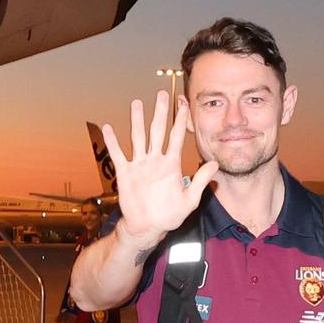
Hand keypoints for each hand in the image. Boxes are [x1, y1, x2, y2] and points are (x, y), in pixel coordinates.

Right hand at [100, 91, 217, 247]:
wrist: (147, 228)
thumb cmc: (169, 216)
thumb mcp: (190, 199)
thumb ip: (201, 181)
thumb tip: (215, 164)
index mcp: (172, 165)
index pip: (177, 137)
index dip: (181, 120)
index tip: (184, 104)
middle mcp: (156, 160)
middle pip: (158, 131)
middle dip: (160, 113)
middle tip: (162, 94)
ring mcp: (140, 165)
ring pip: (138, 137)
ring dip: (137, 121)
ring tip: (136, 103)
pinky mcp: (126, 173)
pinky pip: (118, 154)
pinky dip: (113, 141)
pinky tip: (107, 127)